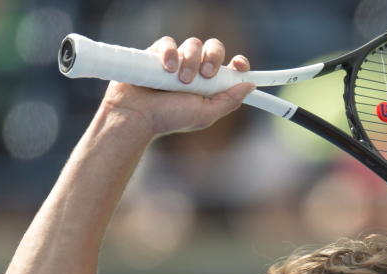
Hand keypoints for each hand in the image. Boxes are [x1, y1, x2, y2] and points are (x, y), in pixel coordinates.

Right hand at [100, 36, 253, 139]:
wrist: (137, 115)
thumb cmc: (169, 118)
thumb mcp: (205, 114)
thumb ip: (229, 101)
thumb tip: (250, 85)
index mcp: (210, 85)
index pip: (230, 67)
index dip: (238, 63)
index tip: (239, 65)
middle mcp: (196, 70)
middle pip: (215, 48)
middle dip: (214, 57)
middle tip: (206, 74)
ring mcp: (177, 60)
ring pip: (194, 43)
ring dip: (191, 60)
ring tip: (180, 79)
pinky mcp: (157, 52)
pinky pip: (170, 42)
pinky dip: (170, 53)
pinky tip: (167, 68)